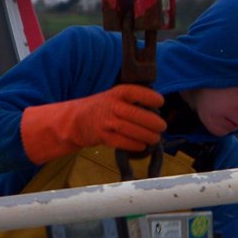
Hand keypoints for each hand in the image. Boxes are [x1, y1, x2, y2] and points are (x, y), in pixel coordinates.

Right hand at [21, 85, 165, 161]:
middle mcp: (111, 106)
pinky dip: (134, 145)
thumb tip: (156, 110)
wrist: (76, 120)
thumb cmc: (102, 107)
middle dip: (152, 122)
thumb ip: (132, 101)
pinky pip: (122, 142)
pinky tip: (142, 145)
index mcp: (117, 93)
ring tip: (155, 138)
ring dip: (146, 136)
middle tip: (162, 126)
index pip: (135, 92)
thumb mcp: (114, 96)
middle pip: (136, 114)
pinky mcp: (102, 136)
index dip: (150, 97)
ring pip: (130, 130)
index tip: (160, 102)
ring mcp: (106, 122)